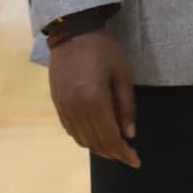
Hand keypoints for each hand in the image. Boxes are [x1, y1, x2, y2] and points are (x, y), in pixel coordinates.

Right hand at [48, 30, 138, 167]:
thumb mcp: (122, 73)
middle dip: (113, 152)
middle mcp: (76, 109)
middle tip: (127, 156)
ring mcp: (64, 107)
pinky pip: (70, 129)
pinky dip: (83, 138)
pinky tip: (93, 137)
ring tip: (113, 149)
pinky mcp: (57, 103)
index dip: (123, 152)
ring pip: (81, 138)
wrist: (72, 32)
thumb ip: (126, 105)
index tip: (135, 160)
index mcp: (94, 100)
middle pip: (95, 141)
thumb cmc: (103, 49)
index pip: (110, 136)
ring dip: (98, 148)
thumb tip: (129, 134)